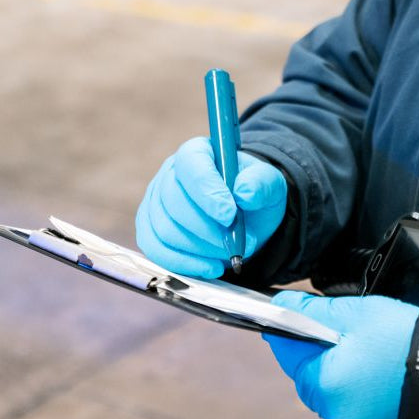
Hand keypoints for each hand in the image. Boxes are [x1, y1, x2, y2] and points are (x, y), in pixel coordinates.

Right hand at [135, 137, 286, 277]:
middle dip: (208, 229)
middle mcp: (169, 174)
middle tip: (238, 242)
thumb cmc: (252, 194)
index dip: (207, 191)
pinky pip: (157, 251)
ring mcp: (155, 203)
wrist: (244, 217)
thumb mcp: (269, 183)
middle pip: (174, 202)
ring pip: (166, 230)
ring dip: (201, 248)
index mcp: (197, 152)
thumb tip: (244, 192)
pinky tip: (212, 267)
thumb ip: (261, 183)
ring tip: (230, 252)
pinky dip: (186, 264)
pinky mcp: (149, 231)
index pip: (191, 165)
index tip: (230, 216)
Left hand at [264, 292, 418, 418]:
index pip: (290, 354)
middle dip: (326, 358)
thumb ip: (318, 311)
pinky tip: (389, 383)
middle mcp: (335, 414)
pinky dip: (368, 400)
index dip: (293, 334)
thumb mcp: (361, 313)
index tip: (295, 321)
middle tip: (354, 337)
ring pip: (338, 398)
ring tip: (379, 360)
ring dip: (347, 380)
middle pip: (313, 379)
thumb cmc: (408, 342)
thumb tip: (284, 305)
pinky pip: (361, 417)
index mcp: (325, 381)